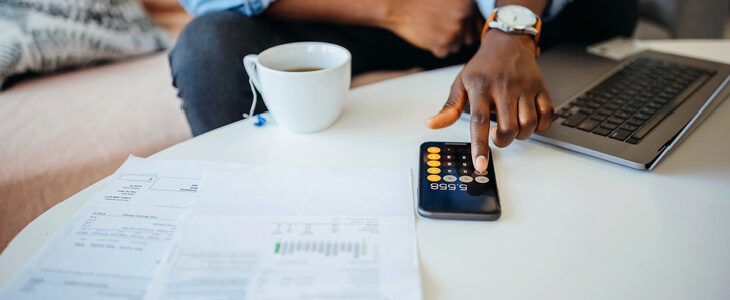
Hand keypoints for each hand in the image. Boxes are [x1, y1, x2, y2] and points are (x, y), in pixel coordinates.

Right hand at [383, 0, 480, 57]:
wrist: (397, 4)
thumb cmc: (418, 0)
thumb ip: (463, 7)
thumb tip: (473, 23)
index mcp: (468, 2)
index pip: (479, 23)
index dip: (468, 28)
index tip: (459, 28)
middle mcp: (465, 16)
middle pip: (469, 38)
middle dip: (458, 36)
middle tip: (440, 28)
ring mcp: (455, 31)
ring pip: (456, 46)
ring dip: (445, 42)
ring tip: (430, 27)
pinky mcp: (444, 43)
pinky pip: (443, 52)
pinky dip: (434, 47)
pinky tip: (425, 33)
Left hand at [425, 30, 553, 170]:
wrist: (508, 43)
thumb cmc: (483, 67)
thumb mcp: (461, 83)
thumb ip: (448, 108)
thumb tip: (431, 124)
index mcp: (481, 88)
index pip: (479, 122)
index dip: (480, 146)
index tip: (480, 165)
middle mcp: (504, 87)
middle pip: (507, 128)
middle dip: (502, 141)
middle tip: (497, 134)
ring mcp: (525, 87)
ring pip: (528, 124)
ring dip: (521, 135)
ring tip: (512, 127)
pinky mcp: (542, 87)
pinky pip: (547, 116)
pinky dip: (540, 126)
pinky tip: (530, 121)